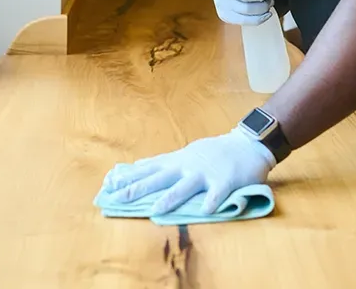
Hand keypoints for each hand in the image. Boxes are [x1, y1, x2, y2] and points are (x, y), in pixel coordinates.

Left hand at [100, 128, 274, 214]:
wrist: (247, 144)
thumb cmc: (214, 152)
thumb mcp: (185, 153)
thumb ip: (163, 163)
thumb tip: (137, 166)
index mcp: (177, 161)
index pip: (148, 169)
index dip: (128, 177)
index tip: (108, 185)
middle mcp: (187, 166)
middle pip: (159, 178)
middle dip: (139, 188)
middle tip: (119, 198)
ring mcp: (206, 173)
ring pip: (185, 187)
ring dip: (170, 198)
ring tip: (156, 210)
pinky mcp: (225, 181)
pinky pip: (217, 193)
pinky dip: (211, 202)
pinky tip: (205, 211)